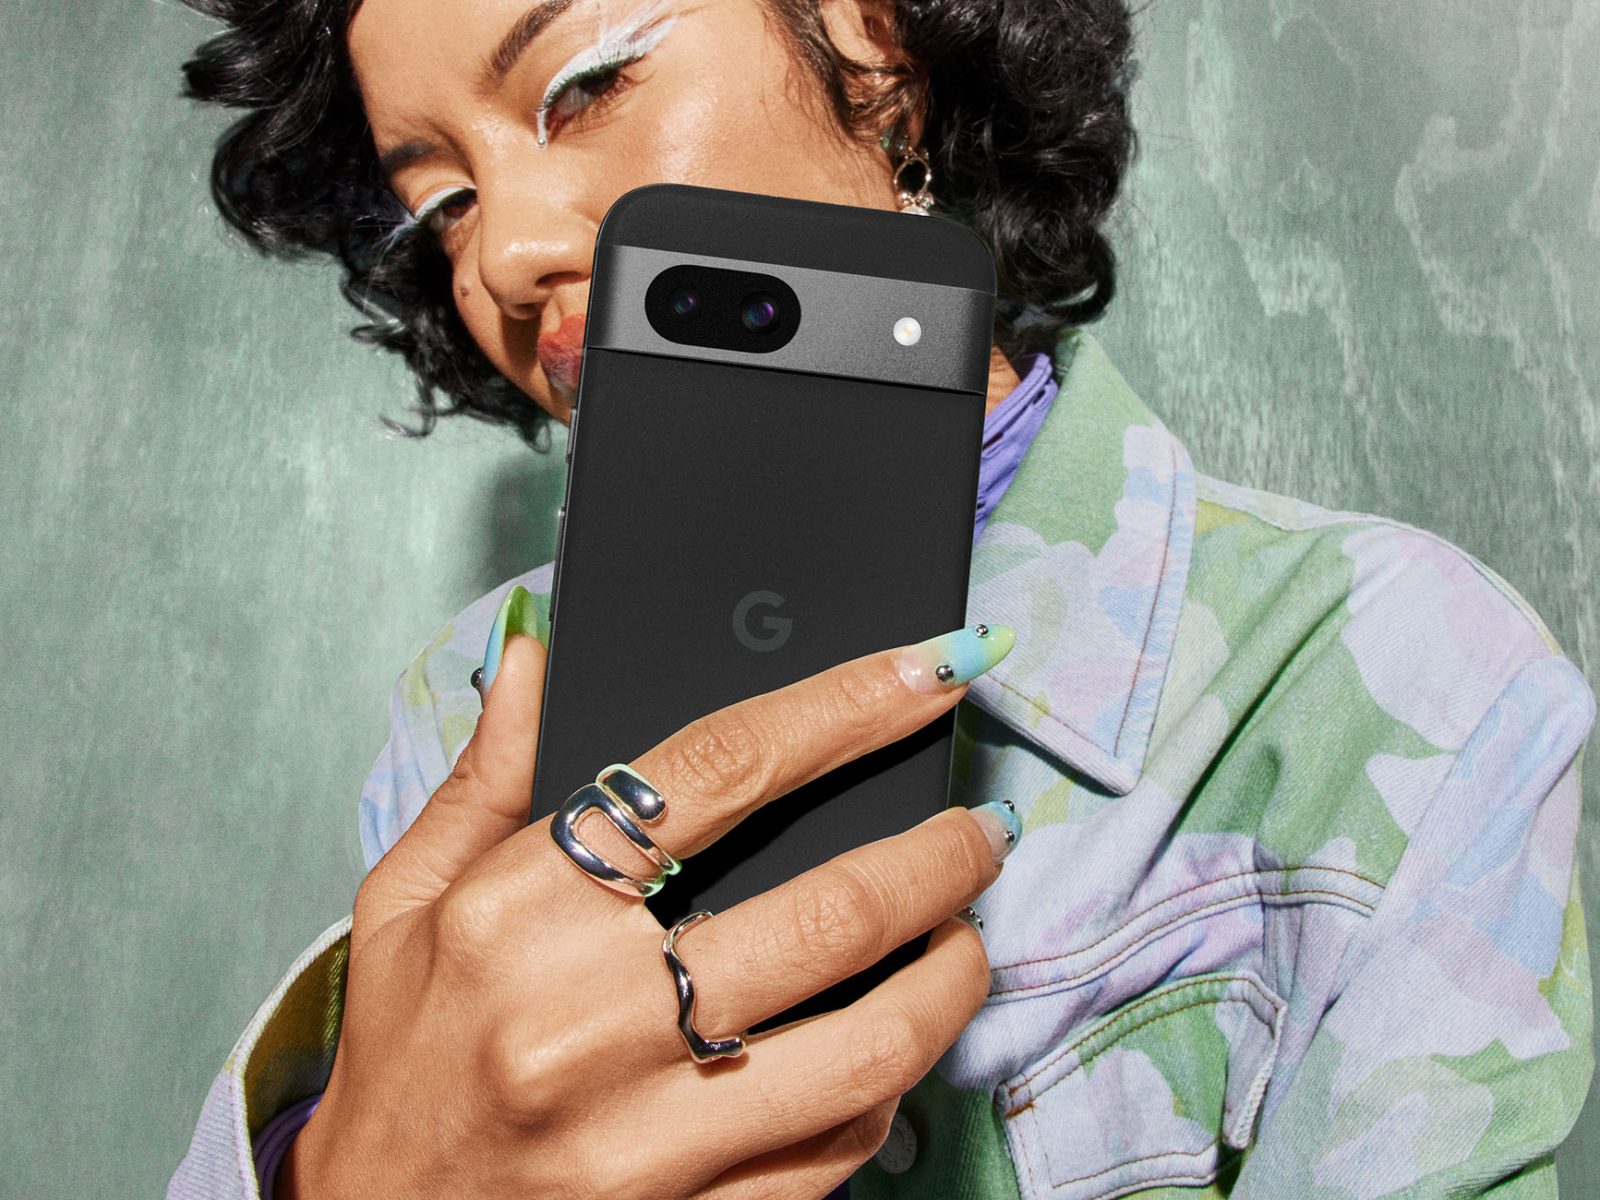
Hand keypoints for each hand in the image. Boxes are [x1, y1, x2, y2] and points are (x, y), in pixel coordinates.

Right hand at [284, 617, 1017, 1199]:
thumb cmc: (400, 1056)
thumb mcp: (407, 899)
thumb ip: (484, 775)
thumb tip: (537, 658)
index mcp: (521, 914)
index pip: (720, 771)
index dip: (845, 705)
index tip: (930, 670)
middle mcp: (586, 1021)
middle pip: (827, 909)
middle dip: (940, 855)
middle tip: (982, 827)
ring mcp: (644, 1135)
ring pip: (867, 1044)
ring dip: (951, 976)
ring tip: (969, 933)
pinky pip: (837, 1146)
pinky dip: (893, 1085)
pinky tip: (895, 1045)